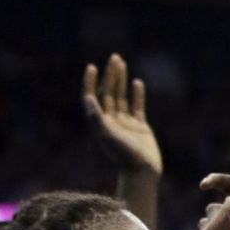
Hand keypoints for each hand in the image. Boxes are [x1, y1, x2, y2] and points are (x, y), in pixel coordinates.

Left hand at [84, 54, 161, 175]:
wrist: (142, 171)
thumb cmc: (123, 155)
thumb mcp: (107, 135)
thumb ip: (96, 117)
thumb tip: (87, 97)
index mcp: (100, 122)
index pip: (93, 97)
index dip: (91, 82)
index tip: (92, 67)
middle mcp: (111, 120)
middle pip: (109, 93)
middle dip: (110, 75)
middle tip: (114, 58)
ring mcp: (126, 123)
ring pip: (121, 97)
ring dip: (121, 80)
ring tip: (122, 64)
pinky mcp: (140, 127)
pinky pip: (137, 107)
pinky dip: (137, 95)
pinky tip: (137, 82)